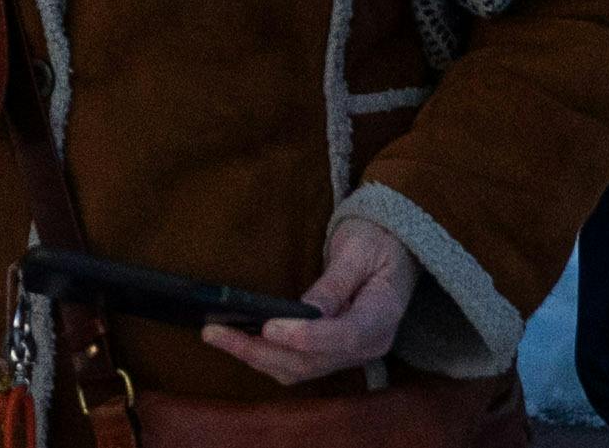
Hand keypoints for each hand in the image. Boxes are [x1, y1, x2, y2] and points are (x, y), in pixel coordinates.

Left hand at [223, 216, 412, 386]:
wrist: (393, 248)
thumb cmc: (378, 240)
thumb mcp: (359, 250)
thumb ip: (335, 283)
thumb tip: (307, 310)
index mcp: (382, 316)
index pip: (345, 337)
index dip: (307, 337)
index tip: (269, 327)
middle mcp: (366, 345)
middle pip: (312, 362)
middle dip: (262, 350)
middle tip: (217, 330)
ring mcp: (349, 354)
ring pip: (299, 369)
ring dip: (255, 356)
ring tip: (215, 335)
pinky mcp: (331, 353)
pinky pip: (296, 364)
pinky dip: (264, 356)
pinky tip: (236, 340)